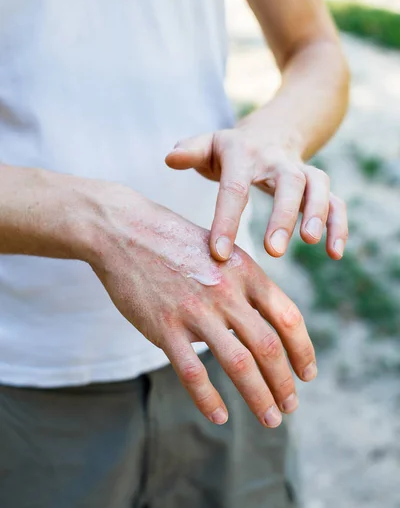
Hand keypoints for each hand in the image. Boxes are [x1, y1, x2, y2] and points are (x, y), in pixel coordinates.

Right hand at [88, 187, 316, 427]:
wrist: (126, 231)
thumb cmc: (176, 241)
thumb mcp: (222, 250)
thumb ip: (245, 284)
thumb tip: (266, 321)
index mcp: (245, 271)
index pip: (289, 318)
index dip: (304, 350)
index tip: (308, 373)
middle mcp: (226, 291)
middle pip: (268, 348)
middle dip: (284, 384)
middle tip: (290, 406)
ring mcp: (195, 310)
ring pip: (238, 365)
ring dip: (259, 398)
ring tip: (270, 419)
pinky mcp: (164, 326)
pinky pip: (192, 372)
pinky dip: (208, 400)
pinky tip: (219, 416)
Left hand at [165, 126, 347, 261]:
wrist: (271, 131)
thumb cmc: (231, 150)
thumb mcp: (208, 144)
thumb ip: (190, 151)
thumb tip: (169, 158)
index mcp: (242, 153)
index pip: (234, 188)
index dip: (226, 221)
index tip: (219, 254)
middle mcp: (276, 159)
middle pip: (287, 182)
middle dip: (282, 215)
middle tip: (273, 250)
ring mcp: (301, 170)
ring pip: (317, 186)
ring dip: (317, 213)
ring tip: (310, 241)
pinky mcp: (317, 184)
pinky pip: (335, 201)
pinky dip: (338, 224)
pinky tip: (335, 253)